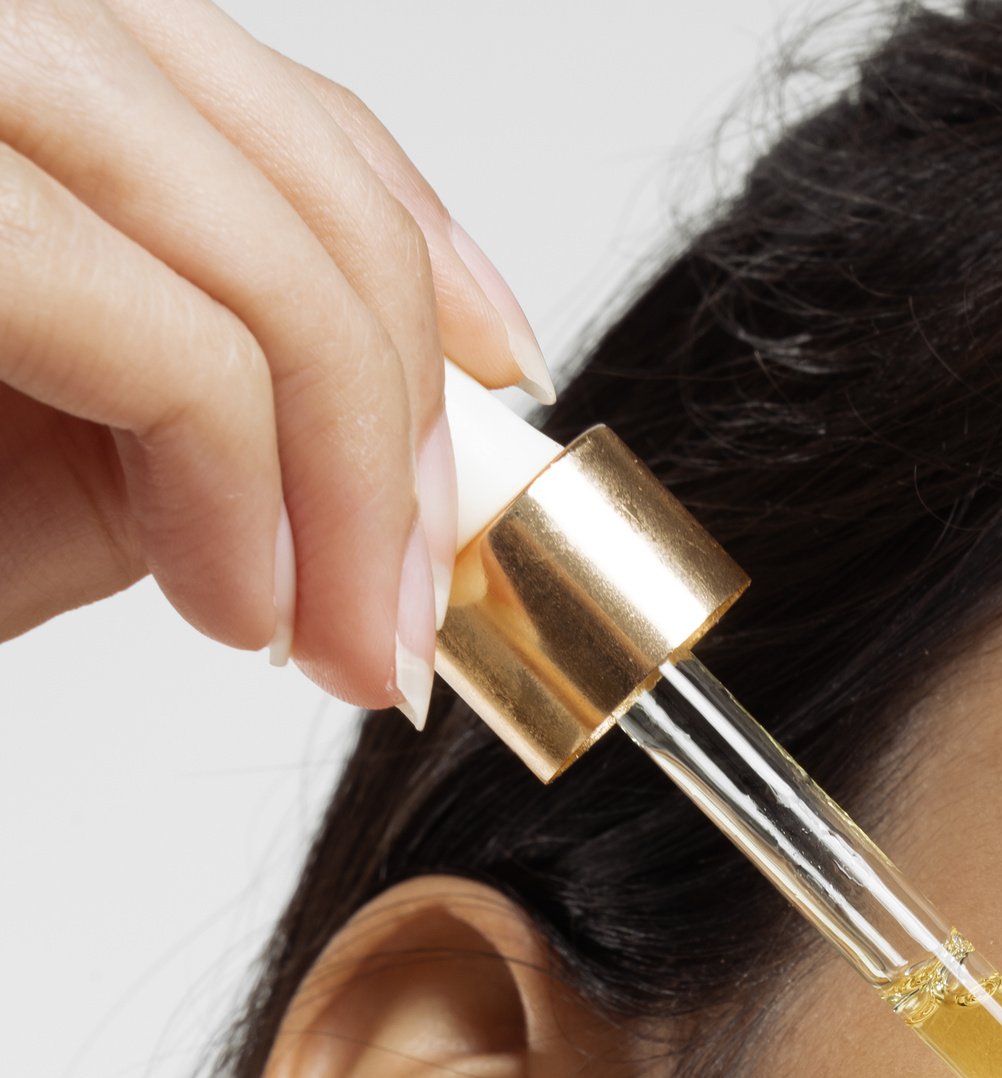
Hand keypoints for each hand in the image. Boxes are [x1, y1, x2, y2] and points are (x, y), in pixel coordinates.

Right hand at [0, 0, 553, 719]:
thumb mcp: (32, 423)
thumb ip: (187, 371)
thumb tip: (403, 420)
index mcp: (8, 59)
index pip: (245, 84)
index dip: (410, 239)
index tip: (493, 397)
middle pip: (266, 151)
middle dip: (395, 407)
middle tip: (405, 606)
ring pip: (240, 241)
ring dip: (337, 474)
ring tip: (324, 635)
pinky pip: (160, 340)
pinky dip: (241, 495)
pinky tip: (233, 606)